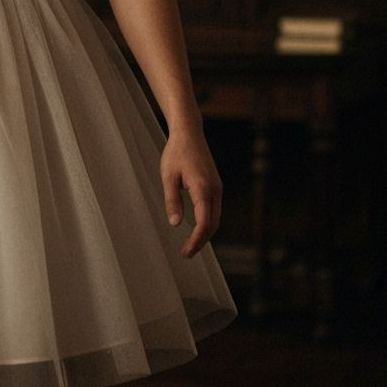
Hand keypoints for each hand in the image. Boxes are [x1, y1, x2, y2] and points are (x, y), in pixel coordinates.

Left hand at [160, 128, 222, 257]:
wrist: (189, 133)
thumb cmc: (176, 152)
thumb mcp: (168, 176)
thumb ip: (172, 200)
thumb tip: (176, 224)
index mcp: (203, 188)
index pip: (204, 223)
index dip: (196, 241)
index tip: (185, 252)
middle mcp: (215, 190)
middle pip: (213, 224)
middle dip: (201, 241)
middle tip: (186, 253)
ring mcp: (217, 188)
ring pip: (216, 218)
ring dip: (205, 233)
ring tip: (190, 245)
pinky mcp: (215, 185)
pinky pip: (214, 209)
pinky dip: (208, 222)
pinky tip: (197, 228)